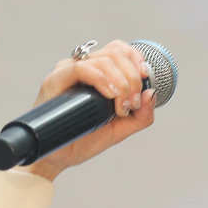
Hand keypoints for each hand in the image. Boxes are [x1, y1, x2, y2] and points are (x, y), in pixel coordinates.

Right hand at [24, 38, 156, 179]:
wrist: (58, 157)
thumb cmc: (83, 140)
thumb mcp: (120, 130)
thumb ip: (140, 115)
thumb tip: (151, 93)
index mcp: (97, 73)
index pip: (119, 50)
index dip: (136, 59)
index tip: (145, 78)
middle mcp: (83, 67)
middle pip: (115, 52)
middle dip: (132, 78)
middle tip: (131, 104)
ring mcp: (68, 72)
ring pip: (103, 59)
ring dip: (121, 82)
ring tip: (121, 107)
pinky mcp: (55, 80)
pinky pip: (82, 68)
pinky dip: (102, 79)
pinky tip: (110, 95)